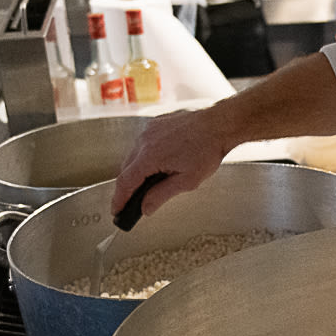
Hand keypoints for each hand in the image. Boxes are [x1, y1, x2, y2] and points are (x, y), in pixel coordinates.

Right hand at [111, 106, 229, 220]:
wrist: (219, 124)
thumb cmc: (207, 150)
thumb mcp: (187, 181)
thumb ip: (161, 196)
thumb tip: (145, 208)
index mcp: (149, 156)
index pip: (125, 182)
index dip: (118, 199)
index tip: (116, 211)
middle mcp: (144, 141)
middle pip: (126, 169)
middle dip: (128, 187)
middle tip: (132, 203)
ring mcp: (148, 130)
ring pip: (133, 156)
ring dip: (137, 171)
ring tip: (148, 184)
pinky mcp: (154, 124)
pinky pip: (142, 144)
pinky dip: (144, 156)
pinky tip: (157, 164)